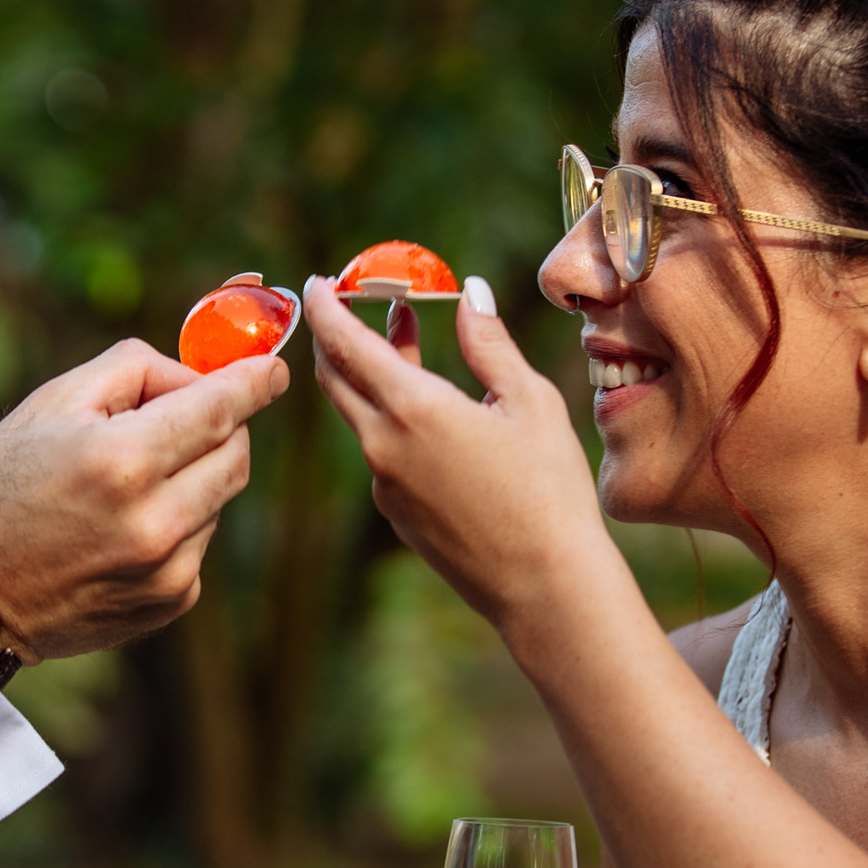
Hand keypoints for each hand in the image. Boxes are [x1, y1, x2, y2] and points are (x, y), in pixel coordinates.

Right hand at [0, 340, 287, 660]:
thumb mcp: (50, 404)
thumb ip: (134, 370)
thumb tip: (197, 375)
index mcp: (122, 461)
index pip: (220, 409)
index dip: (254, 383)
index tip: (272, 370)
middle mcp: (154, 521)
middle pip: (235, 454)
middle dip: (220, 426)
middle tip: (179, 417)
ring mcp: (167, 570)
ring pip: (220, 498)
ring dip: (194, 476)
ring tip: (126, 483)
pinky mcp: (169, 602)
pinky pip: (200, 541)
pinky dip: (179, 522)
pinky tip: (121, 527)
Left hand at [304, 279, 618, 640]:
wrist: (544, 585)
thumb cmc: (548, 488)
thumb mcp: (529, 402)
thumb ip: (489, 343)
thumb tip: (469, 293)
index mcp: (413, 409)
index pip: (346, 343)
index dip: (327, 306)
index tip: (319, 282)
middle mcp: (383, 446)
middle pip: (334, 379)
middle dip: (336, 336)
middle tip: (351, 304)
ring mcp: (384, 484)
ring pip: (360, 415)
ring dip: (372, 376)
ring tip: (407, 344)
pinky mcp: (396, 514)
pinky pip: (382, 453)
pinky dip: (392, 421)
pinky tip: (434, 417)